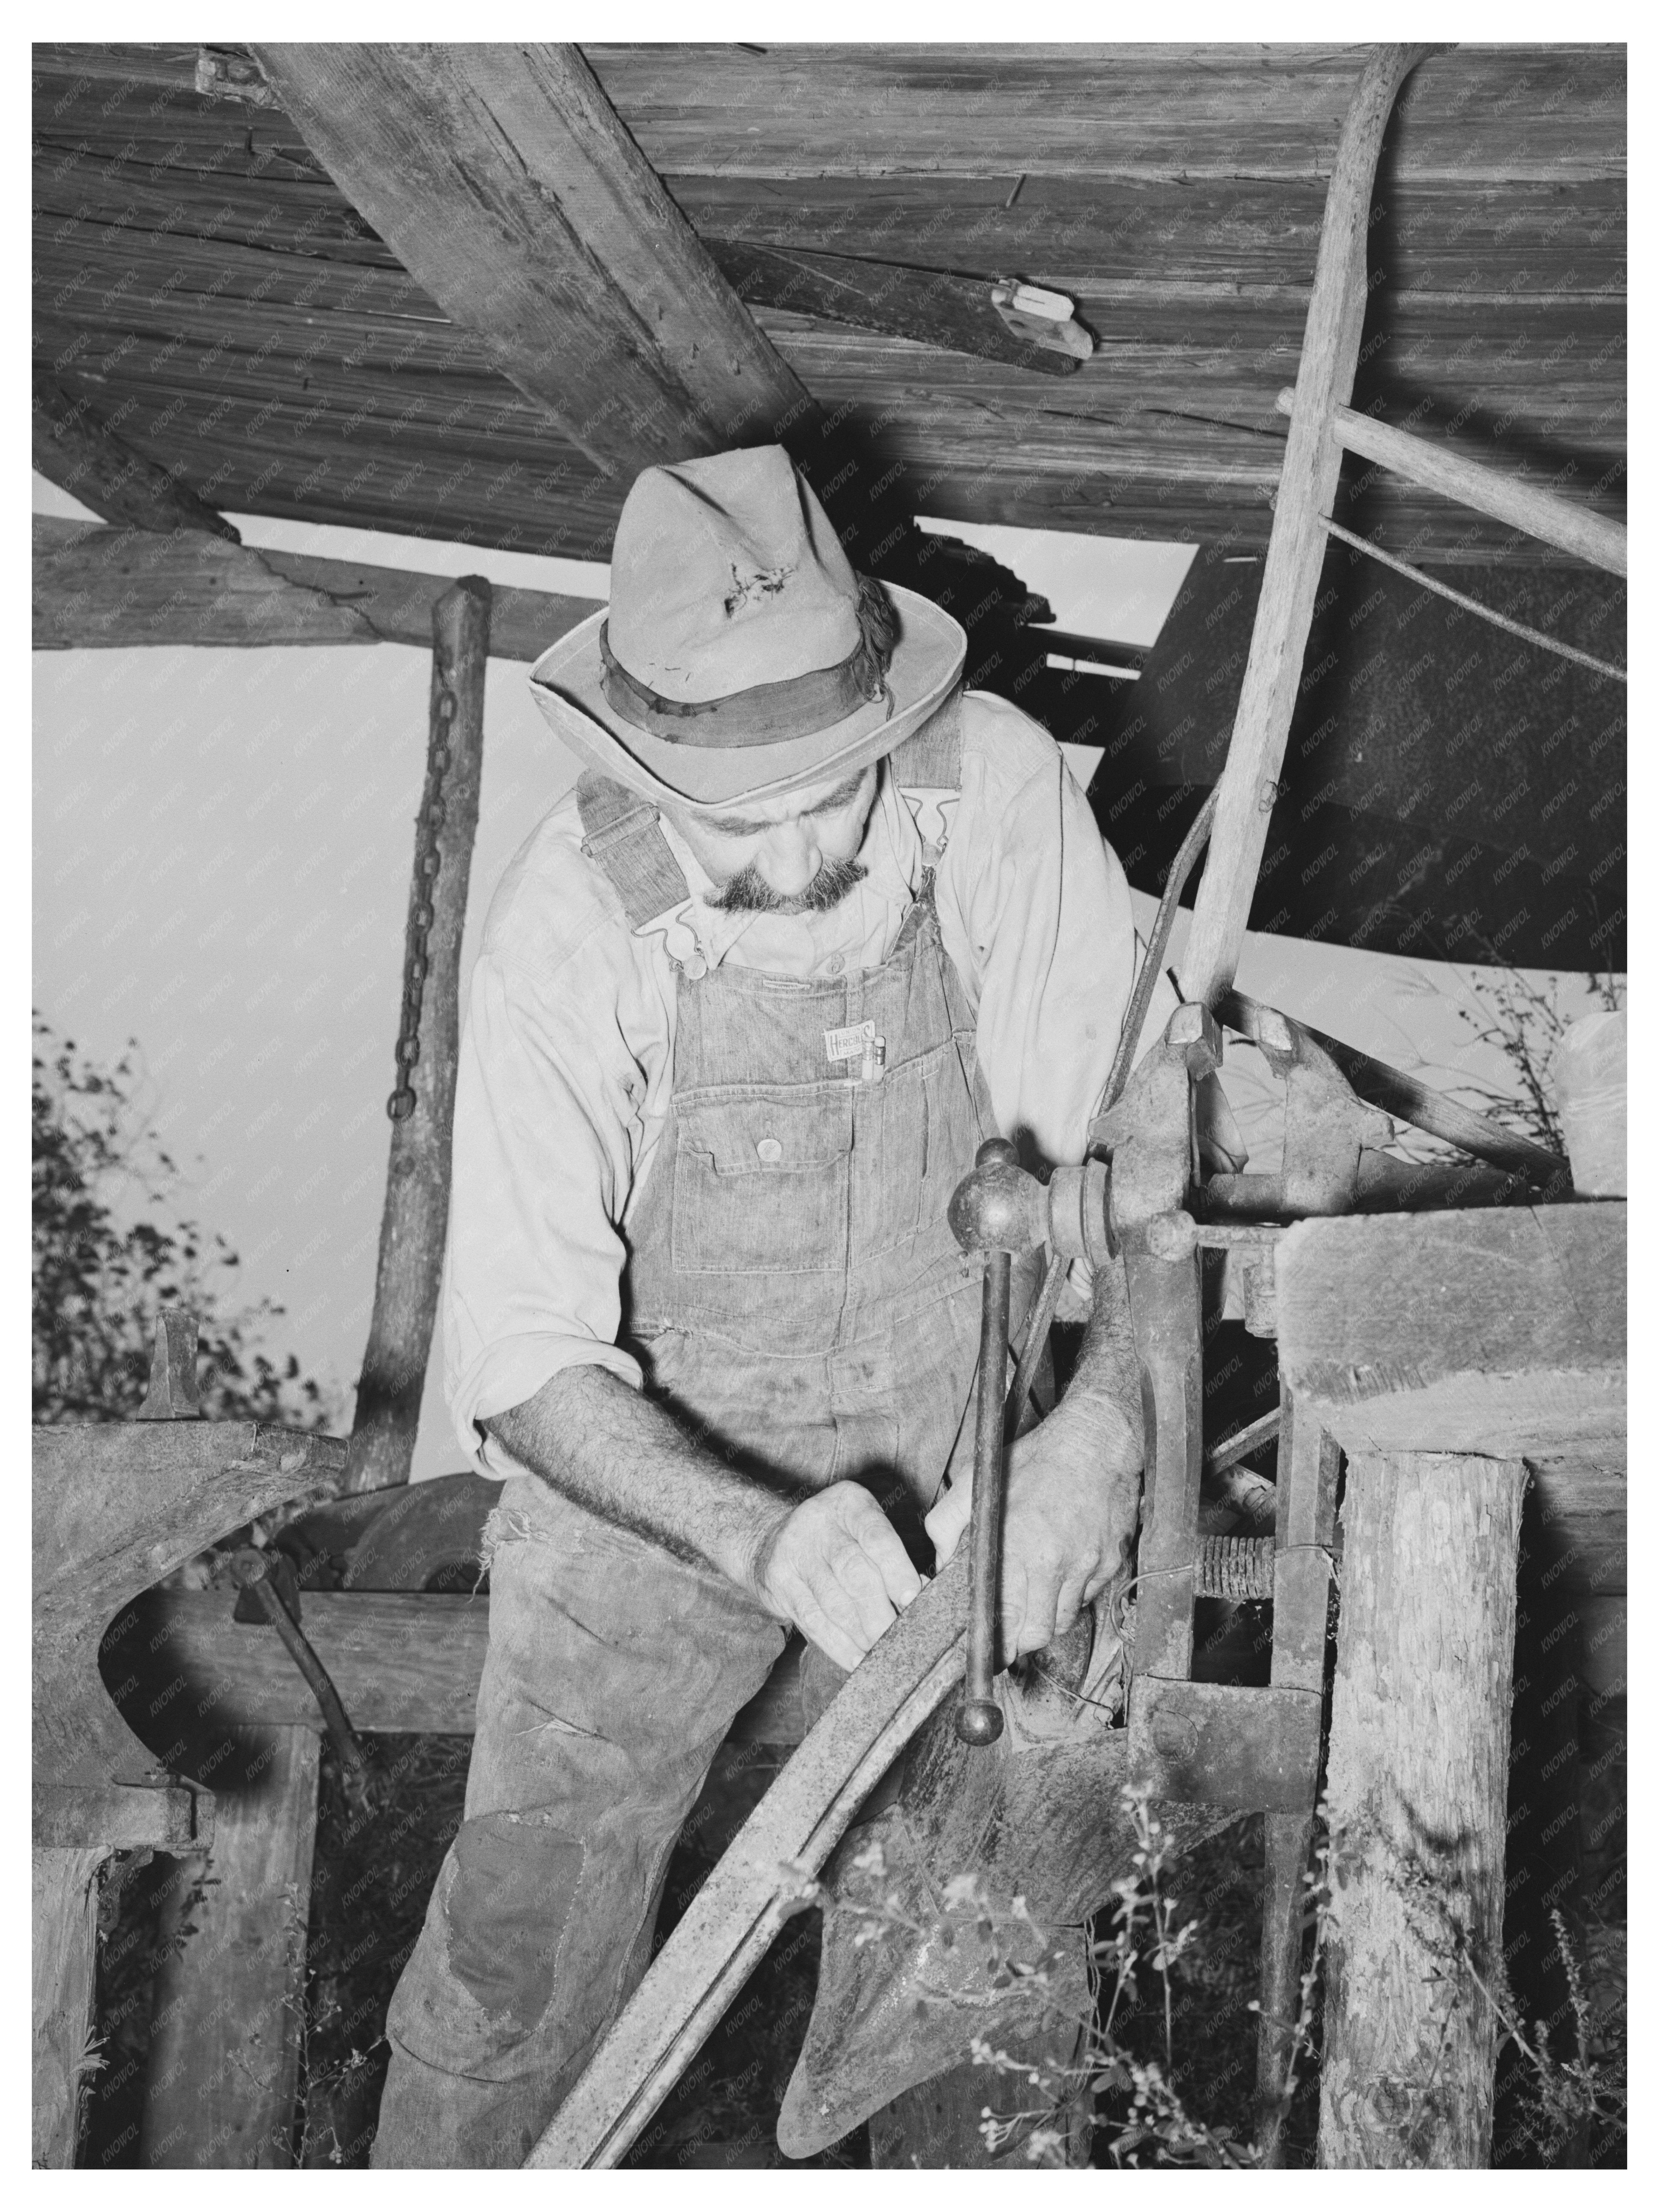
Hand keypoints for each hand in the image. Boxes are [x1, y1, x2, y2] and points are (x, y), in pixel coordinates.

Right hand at [748, 1482, 923, 1672]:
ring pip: (833, 1602)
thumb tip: (918, 1597)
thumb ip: (892, 1556)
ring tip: (883, 1652)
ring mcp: (795, 1554)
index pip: (876, 1536)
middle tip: (900, 1635)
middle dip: (880, 1611)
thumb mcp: (863, 1526)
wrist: (771, 1536)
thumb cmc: (838, 1536)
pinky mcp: (779, 1585)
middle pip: (853, 1571)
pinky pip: (813, 1621)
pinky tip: (858, 1660)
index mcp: (850, 1504)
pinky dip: (839, 1646)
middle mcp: (819, 1524)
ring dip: (862, 1634)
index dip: (896, 1569)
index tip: (912, 1598)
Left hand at [924, 1401, 1140, 1661]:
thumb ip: (947, 1525)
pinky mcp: (1110, 1562)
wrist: (1097, 1441)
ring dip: (1046, 1619)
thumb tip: (939, 1563)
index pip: (1009, 1620)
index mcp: (1020, 1546)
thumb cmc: (1036, 1458)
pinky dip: (1070, 1595)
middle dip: (1020, 1640)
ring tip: (1033, 1598)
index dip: (997, 1646)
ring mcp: (1089, 1565)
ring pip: (1065, 1621)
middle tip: (1009, 1631)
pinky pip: (1087, 1597)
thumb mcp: (976, 1481)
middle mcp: (1057, 1562)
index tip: (989, 1652)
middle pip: (1039, 1633)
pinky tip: (1059, 1571)